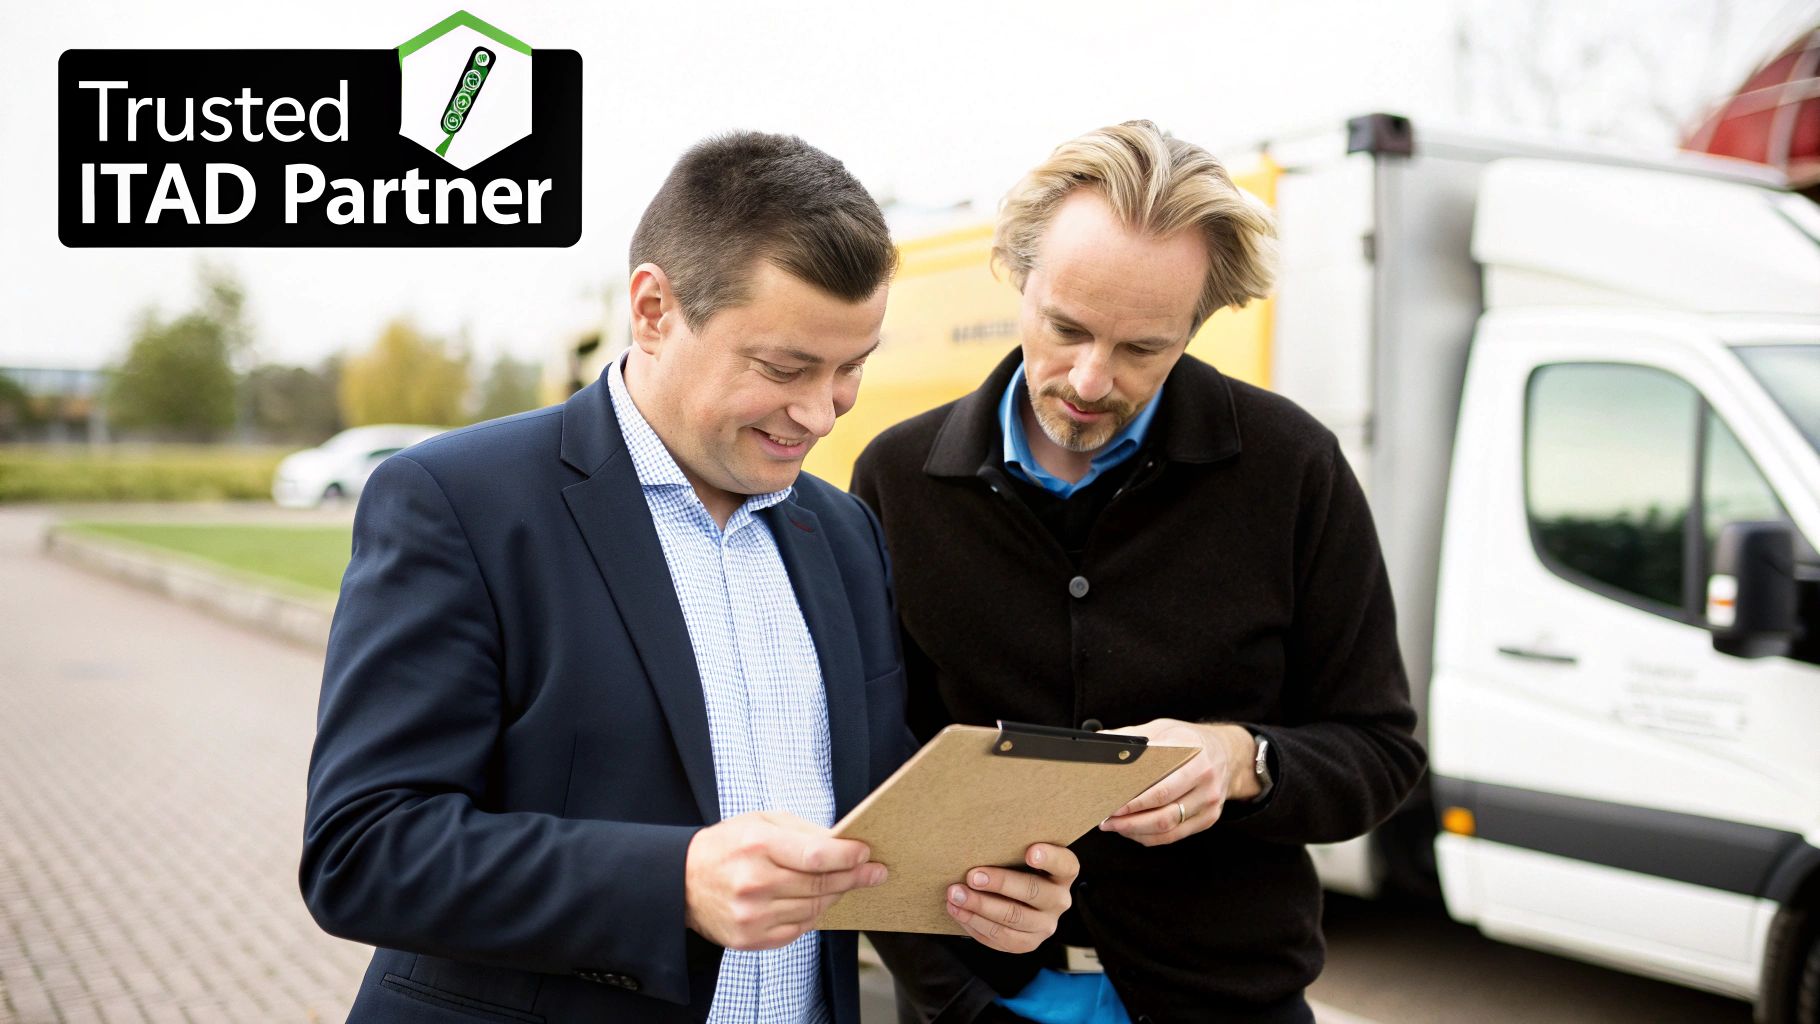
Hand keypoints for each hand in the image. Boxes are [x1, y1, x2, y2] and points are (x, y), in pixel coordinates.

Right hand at [684, 810, 886, 949]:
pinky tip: (817, 903)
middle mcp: (754, 882)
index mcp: (758, 845)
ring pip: (814, 910)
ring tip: (844, 884)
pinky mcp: (750, 938)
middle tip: (875, 872)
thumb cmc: (727, 846)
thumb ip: (803, 832)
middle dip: (853, 877)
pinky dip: (813, 916)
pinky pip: (798, 929)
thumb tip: (844, 843)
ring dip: (835, 897)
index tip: (867, 854)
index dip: (848, 856)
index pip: (816, 855)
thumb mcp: (761, 822)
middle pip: (820, 885)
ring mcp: (751, 915)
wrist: (681, 881)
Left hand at [946, 842, 1078, 953]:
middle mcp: (1059, 900)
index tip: (1030, 852)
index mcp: (1063, 873)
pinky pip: (1001, 938)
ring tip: (955, 895)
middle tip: (972, 876)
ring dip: (980, 907)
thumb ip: (1011, 849)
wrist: (1016, 900)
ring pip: (1013, 918)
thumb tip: (976, 842)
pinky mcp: (1028, 942)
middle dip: (999, 883)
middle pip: (1032, 892)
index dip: (1049, 858)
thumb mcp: (1020, 855)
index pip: (1064, 864)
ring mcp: (1045, 925)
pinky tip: (958, 911)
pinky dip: (975, 923)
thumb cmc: (1015, 867)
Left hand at [1098, 719, 1256, 845]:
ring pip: (1168, 829)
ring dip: (1136, 831)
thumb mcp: (1164, 729)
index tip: (1110, 803)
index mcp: (1195, 755)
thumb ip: (1134, 736)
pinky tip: (1133, 830)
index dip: (1133, 801)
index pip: (1161, 787)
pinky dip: (1150, 836)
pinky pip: (1174, 836)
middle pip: (1163, 813)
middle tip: (1106, 819)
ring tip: (1114, 825)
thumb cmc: (1190, 741)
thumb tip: (1101, 742)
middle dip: (1130, 820)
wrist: (1228, 753)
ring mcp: (1209, 803)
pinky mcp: (1208, 819)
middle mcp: (1206, 781)